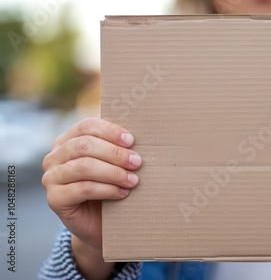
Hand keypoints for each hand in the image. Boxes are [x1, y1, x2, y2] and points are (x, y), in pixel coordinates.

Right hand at [42, 118, 141, 253]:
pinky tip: (122, 193)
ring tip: (133, 180)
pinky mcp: (54, 199)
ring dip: (114, 172)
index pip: (86, 126)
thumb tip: (137, 139)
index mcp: (67, 141)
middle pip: (85, 145)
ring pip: (84, 167)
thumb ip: (116, 149)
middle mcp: (55, 157)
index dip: (110, 131)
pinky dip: (107, 189)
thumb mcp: (112, 165)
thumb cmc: (109, 188)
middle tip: (137, 162)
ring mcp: (51, 178)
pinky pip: (83, 189)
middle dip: (115, 153)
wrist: (99, 225)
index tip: (131, 141)